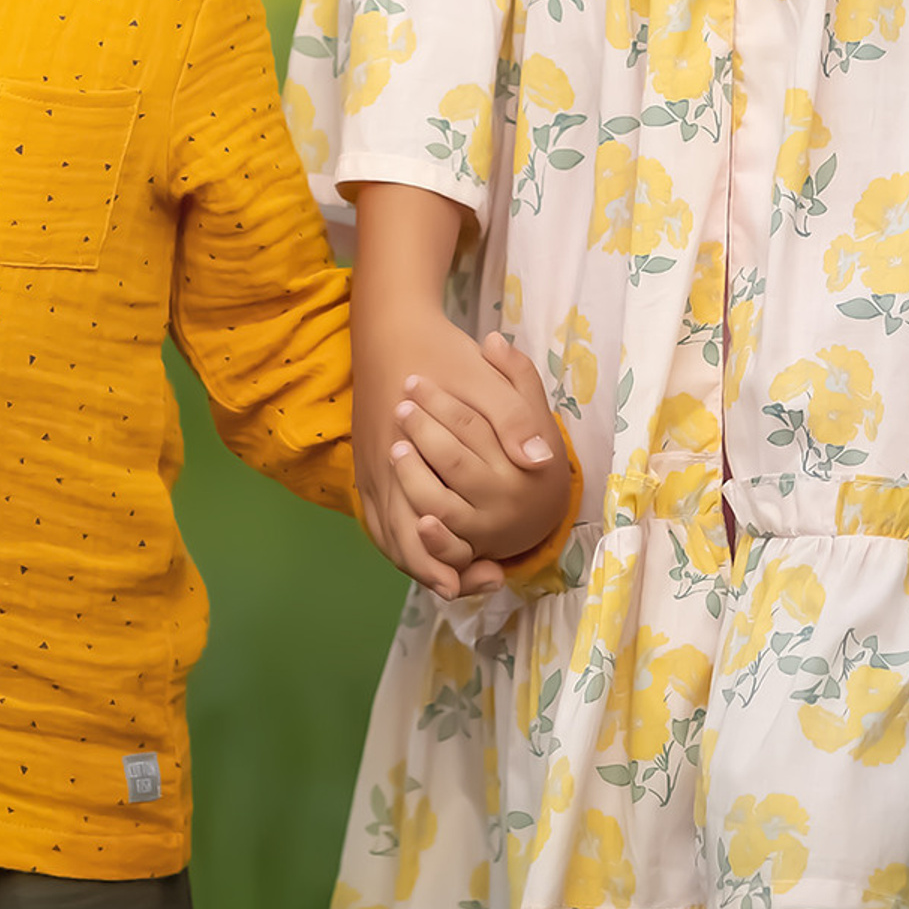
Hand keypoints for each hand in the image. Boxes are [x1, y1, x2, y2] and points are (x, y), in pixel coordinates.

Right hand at [357, 313, 564, 597]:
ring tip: (453, 575)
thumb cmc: (440, 352)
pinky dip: (398, 537)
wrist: (391, 324)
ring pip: (384, 532)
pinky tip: (424, 541)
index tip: (489, 574)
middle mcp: (381, 467)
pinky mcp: (367, 462)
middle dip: (434, 569)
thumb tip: (541, 464)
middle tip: (472, 584)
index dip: (454, 559)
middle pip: (398, 540)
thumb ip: (513, 419)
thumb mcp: (483, 377)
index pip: (421, 524)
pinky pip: (376, 515)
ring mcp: (370, 466)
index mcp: (407, 449)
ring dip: (416, 557)